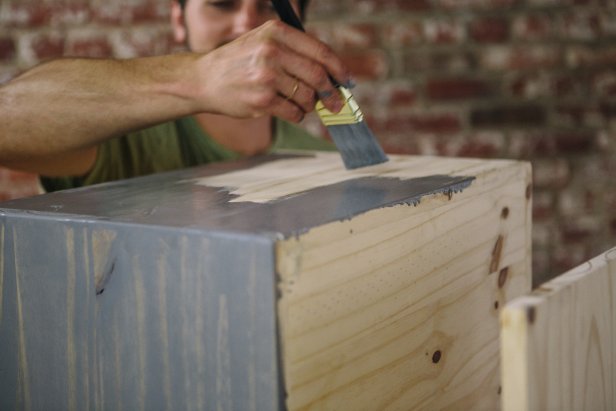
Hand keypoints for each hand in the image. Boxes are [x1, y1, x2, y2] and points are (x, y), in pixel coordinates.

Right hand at [194, 20, 348, 121]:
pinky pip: (294, 112)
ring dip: (311, 105)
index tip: (346, 80)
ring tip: (304, 104)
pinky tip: (291, 111)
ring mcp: (265, 77)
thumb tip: (333, 75)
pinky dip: (298, 115)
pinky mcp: (261, 101)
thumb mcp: (263, 42)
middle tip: (335, 102)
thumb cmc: (239, 62)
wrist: (204, 80)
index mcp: (276, 33)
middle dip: (330, 92)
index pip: (320, 51)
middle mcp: (271, 52)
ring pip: (307, 97)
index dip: (338, 68)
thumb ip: (295, 51)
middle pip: (317, 75)